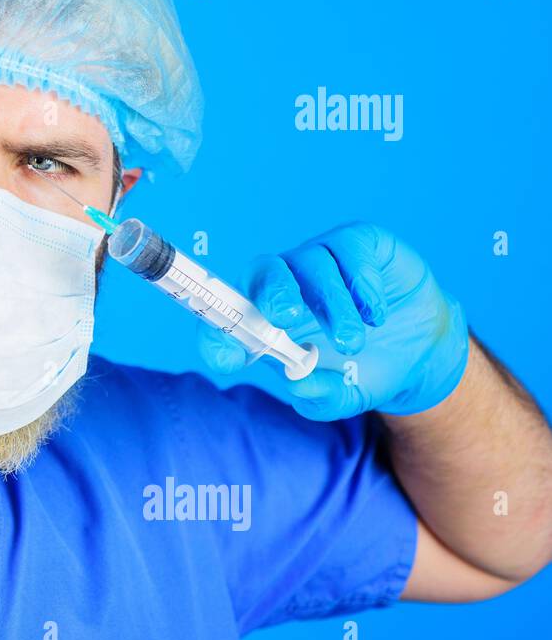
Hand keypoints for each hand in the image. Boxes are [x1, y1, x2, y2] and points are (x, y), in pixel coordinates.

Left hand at [197, 221, 469, 420]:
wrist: (421, 355)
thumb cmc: (363, 371)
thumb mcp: (343, 396)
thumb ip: (319, 396)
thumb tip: (298, 383)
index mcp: (264, 319)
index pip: (226, 318)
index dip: (217, 334)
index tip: (228, 360)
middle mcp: (285, 282)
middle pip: (262, 271)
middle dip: (271, 292)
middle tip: (287, 318)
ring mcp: (320, 260)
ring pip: (311, 264)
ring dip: (331, 304)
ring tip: (352, 343)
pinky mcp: (359, 244)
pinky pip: (350, 249)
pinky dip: (361, 282)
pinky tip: (376, 315)